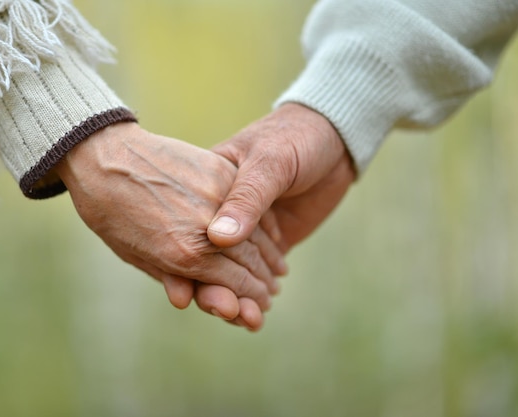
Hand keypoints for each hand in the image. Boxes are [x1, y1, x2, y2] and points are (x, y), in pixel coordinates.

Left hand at [54, 122, 284, 316]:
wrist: (104, 157)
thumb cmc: (111, 212)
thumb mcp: (135, 254)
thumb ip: (169, 276)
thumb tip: (188, 301)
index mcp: (184, 255)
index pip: (236, 284)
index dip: (251, 298)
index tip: (258, 306)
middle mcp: (206, 229)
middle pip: (251, 263)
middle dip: (264, 283)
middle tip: (270, 292)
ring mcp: (216, 197)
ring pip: (256, 235)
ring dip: (270, 257)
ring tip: (276, 269)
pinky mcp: (219, 170)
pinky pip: (251, 204)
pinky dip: (265, 225)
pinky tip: (271, 237)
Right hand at [193, 103, 355, 325]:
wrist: (335, 138)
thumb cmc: (295, 138)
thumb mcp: (269, 162)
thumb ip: (246, 199)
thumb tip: (219, 239)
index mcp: (208, 190)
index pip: (188, 233)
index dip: (184, 265)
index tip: (183, 294)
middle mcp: (220, 215)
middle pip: (206, 260)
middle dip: (213, 291)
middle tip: (226, 312)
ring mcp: (246, 232)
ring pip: (229, 274)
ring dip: (234, 300)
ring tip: (247, 319)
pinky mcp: (270, 245)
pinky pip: (255, 275)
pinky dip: (253, 296)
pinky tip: (257, 315)